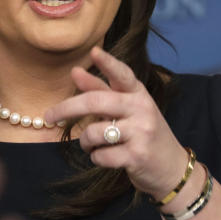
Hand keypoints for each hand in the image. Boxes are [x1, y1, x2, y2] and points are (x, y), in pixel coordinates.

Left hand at [43, 46, 188, 199]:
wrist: (172, 168)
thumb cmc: (143, 134)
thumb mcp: (126, 110)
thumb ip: (101, 91)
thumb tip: (75, 71)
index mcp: (138, 94)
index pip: (122, 75)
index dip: (108, 63)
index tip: (93, 51)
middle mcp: (142, 109)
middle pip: (96, 102)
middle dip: (66, 108)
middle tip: (48, 116)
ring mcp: (141, 132)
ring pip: (93, 132)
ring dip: (85, 142)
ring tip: (93, 145)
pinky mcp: (137, 156)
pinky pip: (100, 155)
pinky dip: (96, 158)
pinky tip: (106, 158)